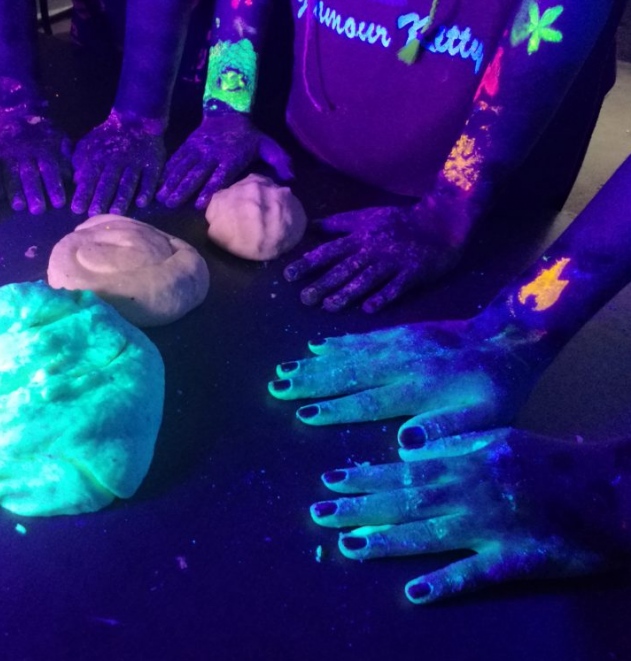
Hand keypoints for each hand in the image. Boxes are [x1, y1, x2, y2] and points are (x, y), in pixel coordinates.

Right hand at [0, 114, 71, 213]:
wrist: (16, 114)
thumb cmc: (43, 135)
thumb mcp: (59, 139)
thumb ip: (66, 157)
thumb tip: (74, 176)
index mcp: (45, 149)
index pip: (51, 169)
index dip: (55, 186)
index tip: (59, 203)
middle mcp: (26, 152)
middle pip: (30, 174)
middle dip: (34, 192)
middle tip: (38, 210)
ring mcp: (9, 153)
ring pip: (12, 173)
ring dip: (15, 191)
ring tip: (18, 207)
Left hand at [71, 110, 166, 215]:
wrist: (137, 121)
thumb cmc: (108, 137)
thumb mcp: (89, 144)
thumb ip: (81, 161)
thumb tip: (76, 180)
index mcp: (99, 157)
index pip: (89, 177)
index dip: (83, 192)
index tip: (77, 209)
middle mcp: (116, 160)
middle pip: (108, 181)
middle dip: (101, 197)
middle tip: (95, 214)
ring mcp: (135, 163)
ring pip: (128, 182)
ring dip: (122, 197)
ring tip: (116, 212)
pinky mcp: (152, 165)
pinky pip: (149, 179)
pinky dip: (146, 191)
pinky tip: (142, 203)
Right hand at [156, 113, 292, 210]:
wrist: (228, 111)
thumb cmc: (249, 136)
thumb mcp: (268, 145)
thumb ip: (280, 161)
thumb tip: (291, 178)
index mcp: (230, 158)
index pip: (218, 176)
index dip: (208, 190)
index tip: (199, 204)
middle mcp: (212, 154)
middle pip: (195, 175)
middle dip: (182, 190)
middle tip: (171, 205)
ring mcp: (198, 149)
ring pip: (182, 168)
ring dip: (171, 183)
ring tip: (161, 198)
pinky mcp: (188, 145)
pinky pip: (176, 159)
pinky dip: (167, 171)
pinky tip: (159, 183)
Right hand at [268, 317, 544, 444]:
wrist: (512, 336)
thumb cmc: (498, 388)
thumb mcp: (486, 417)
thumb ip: (448, 429)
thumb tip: (407, 442)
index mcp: (420, 389)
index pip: (370, 401)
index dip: (336, 408)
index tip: (304, 414)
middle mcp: (403, 363)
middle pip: (348, 374)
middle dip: (310, 382)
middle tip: (276, 386)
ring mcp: (400, 343)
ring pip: (350, 353)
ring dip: (315, 362)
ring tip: (285, 368)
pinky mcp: (403, 330)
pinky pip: (364, 337)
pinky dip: (339, 341)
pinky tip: (318, 346)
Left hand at [284, 203, 462, 312]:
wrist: (442, 220)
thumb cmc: (400, 221)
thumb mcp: (368, 216)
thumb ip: (340, 223)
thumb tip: (311, 226)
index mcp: (361, 236)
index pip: (329, 251)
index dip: (308, 263)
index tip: (288, 275)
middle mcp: (374, 249)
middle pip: (345, 268)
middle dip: (323, 283)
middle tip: (304, 299)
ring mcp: (394, 261)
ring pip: (367, 279)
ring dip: (347, 293)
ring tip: (329, 307)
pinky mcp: (413, 272)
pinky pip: (397, 287)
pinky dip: (383, 297)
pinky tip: (369, 309)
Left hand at [310, 428, 628, 603]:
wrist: (609, 489)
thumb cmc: (552, 460)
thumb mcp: (499, 438)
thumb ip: (453, 445)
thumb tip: (408, 449)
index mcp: (467, 463)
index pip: (405, 472)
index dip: (365, 476)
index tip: (330, 479)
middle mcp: (471, 493)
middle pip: (405, 503)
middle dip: (359, 508)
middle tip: (319, 513)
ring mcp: (491, 529)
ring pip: (428, 536)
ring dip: (385, 541)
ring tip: (348, 547)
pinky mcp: (516, 561)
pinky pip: (475, 575)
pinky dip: (445, 583)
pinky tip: (414, 593)